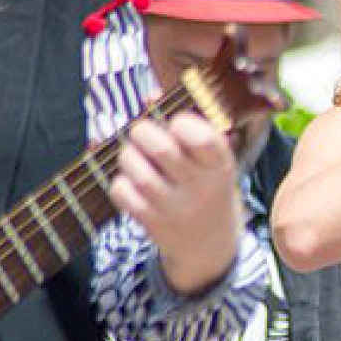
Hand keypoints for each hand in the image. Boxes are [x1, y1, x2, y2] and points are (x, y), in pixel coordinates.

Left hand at [111, 110, 245, 295]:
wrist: (209, 244)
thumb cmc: (206, 186)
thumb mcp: (211, 160)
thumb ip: (187, 124)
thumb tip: (150, 96)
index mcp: (220, 165)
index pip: (201, 138)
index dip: (181, 123)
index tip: (176, 126)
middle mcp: (200, 187)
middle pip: (160, 148)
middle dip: (143, 132)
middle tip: (143, 135)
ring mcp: (175, 207)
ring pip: (137, 169)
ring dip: (128, 156)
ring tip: (135, 158)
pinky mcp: (152, 222)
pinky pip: (122, 191)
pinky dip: (121, 181)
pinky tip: (132, 183)